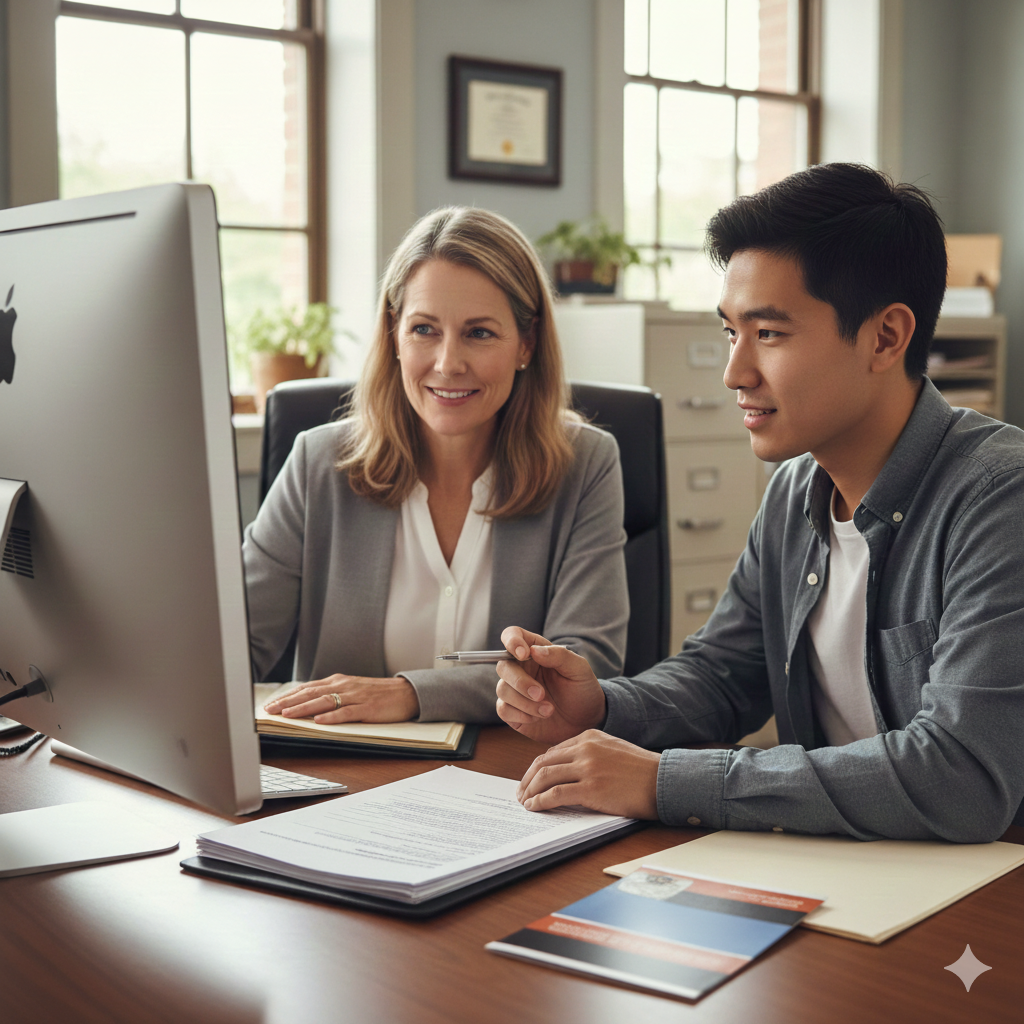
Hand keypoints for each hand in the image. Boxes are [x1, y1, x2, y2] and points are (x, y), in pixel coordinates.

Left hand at [262, 675, 419, 723]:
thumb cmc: (378, 693)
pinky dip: (332, 717)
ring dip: (304, 709)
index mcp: (339, 681)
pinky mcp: (367, 708)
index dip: (288, 696)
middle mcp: (344, 686)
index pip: (307, 688)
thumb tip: (308, 704)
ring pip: (325, 701)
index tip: (271, 704)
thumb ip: (332, 694)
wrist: (406, 693)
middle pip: (311, 693)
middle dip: (289, 702)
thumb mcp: (352, 689)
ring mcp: (356, 696)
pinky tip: (320, 721)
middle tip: (271, 710)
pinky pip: (347, 712)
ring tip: (288, 715)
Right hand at [495, 626, 606, 744]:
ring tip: (549, 710)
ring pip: (502, 690)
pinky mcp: (512, 711)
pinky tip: (537, 718)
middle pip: (503, 666)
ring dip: (525, 702)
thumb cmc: (582, 689)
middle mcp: (521, 668)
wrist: (585, 719)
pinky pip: (503, 710)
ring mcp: (515, 690)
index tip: (523, 654)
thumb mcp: (579, 669)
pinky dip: (520, 715)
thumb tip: (534, 651)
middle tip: (541, 694)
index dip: (512, 641)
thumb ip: (559, 655)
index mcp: (534, 651)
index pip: (512, 635)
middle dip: (520, 682)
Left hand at [517, 730, 660, 818]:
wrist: (663, 781)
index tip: (531, 780)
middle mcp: (585, 748)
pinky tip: (535, 807)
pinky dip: (541, 801)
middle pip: (544, 762)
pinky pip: (556, 794)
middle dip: (528, 779)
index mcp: (589, 736)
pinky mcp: (591, 788)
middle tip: (521, 792)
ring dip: (530, 791)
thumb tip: (565, 771)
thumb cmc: (641, 770)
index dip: (538, 768)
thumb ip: (589, 754)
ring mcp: (588, 768)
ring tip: (525, 802)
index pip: (553, 752)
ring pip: (545, 776)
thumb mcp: (612, 750)